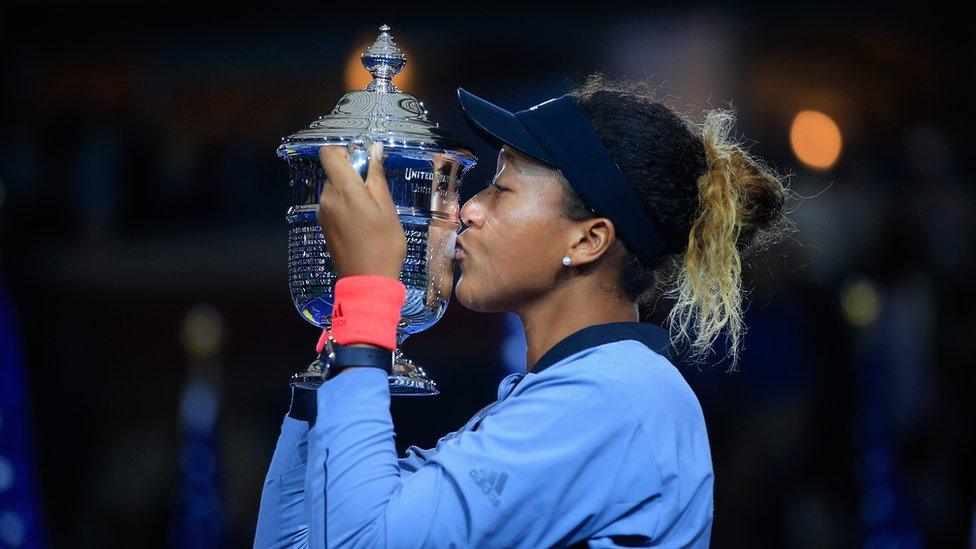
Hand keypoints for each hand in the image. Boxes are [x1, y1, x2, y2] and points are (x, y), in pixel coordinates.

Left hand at [317, 143, 406, 279]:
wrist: (367, 281)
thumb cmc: (383, 244)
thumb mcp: (387, 208)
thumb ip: (376, 176)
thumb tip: (374, 150)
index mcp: (343, 189)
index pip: (328, 153)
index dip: (345, 151)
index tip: (363, 162)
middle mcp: (327, 198)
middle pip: (334, 171)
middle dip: (353, 175)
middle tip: (375, 193)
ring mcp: (323, 213)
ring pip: (335, 189)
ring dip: (351, 192)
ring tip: (371, 213)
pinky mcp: (323, 226)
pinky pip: (333, 205)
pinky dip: (346, 206)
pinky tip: (362, 224)